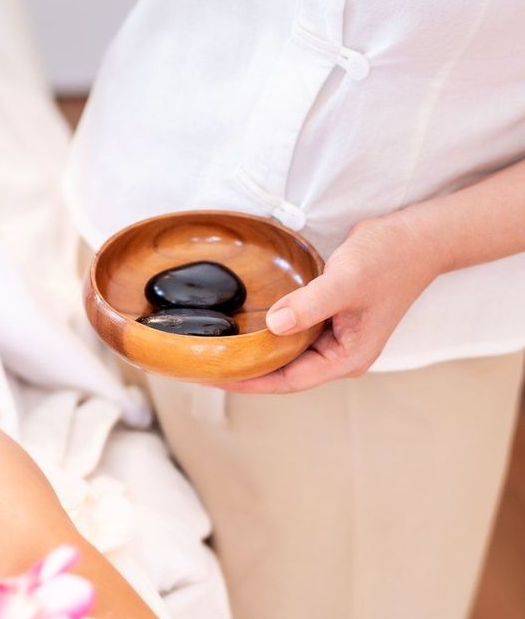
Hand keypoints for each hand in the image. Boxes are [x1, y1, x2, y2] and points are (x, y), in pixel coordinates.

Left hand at [215, 213, 440, 393]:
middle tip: (202, 364)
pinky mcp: (327, 318)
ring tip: (214, 348)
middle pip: (282, 372)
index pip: (288, 381)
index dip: (249, 381)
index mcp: (346, 358)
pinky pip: (290, 332)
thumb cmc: (388, 259)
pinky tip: (241, 325)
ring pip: (285, 352)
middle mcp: (338, 354)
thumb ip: (310, 305)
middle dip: (245, 370)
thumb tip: (274, 326)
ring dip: (254, 351)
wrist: (416, 237)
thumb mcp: (346, 281)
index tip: (213, 376)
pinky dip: (267, 330)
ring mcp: (333, 337)